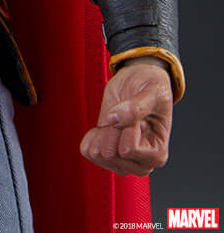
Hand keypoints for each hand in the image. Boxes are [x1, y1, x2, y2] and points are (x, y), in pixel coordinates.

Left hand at [80, 60, 172, 175]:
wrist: (140, 82)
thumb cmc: (152, 88)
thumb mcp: (153, 91)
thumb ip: (136, 106)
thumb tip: (114, 119)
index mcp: (157, 153)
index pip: (128, 149)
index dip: (126, 126)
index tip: (136, 112)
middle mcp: (141, 163)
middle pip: (110, 154)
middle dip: (111, 130)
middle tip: (122, 115)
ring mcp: (122, 161)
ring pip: (97, 154)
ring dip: (101, 133)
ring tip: (115, 119)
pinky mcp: (106, 155)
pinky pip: (88, 151)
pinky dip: (91, 136)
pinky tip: (103, 126)